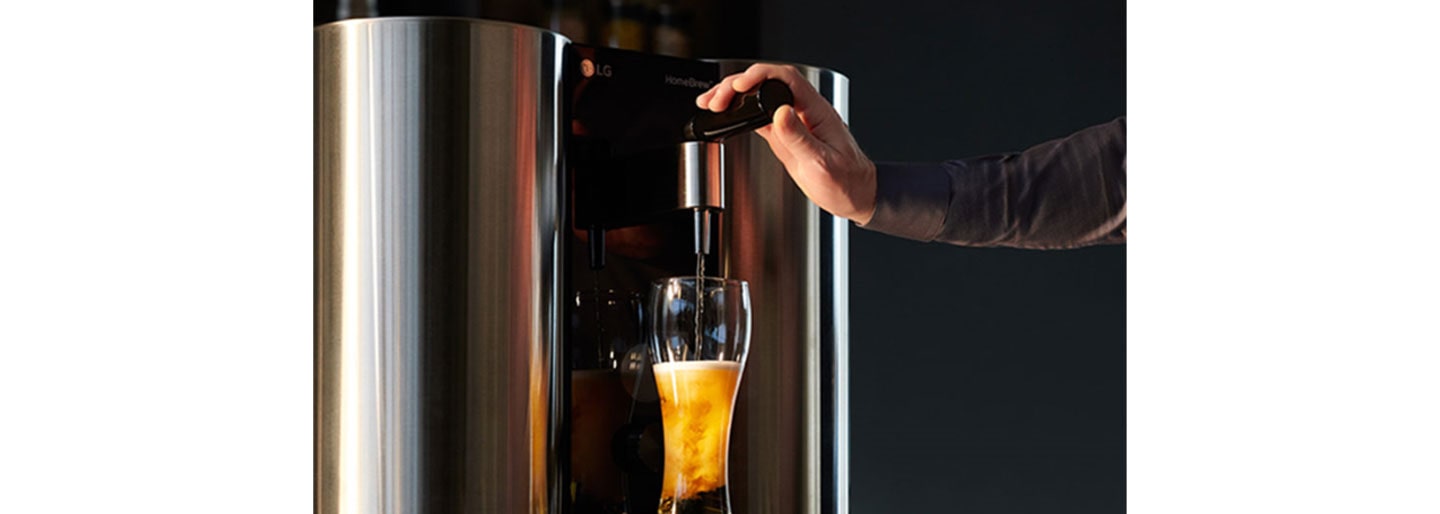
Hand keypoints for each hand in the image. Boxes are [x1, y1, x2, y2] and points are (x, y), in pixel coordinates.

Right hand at [697, 64, 876, 224]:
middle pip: (767, 83)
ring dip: (734, 97)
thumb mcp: (823, 163)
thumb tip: (780, 114)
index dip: (759, 76)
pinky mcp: (785, 135)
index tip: (739, 85)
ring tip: (711, 103)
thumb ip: (800, 138)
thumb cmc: (847, 181)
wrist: (856, 195)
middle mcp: (803, 111)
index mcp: (817, 111)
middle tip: (716, 100)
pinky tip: (724, 115)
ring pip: (759, 98)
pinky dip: (739, 113)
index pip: (786, 79)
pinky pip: (759, 116)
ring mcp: (792, 122)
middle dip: (737, 85)